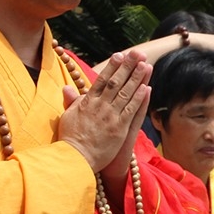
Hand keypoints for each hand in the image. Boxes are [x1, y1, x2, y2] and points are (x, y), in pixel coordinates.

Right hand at [59, 51, 151, 173]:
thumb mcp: (67, 116)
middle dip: (128, 67)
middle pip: (116, 82)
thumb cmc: (70, 140)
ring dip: (137, 78)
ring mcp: (111, 117)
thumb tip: (66, 87)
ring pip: (126, 93)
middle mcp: (100, 107)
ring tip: (145, 65)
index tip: (120, 55)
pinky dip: (139, 99)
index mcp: (87, 103)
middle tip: (137, 53)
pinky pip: (131, 111)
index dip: (112, 67)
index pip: (102, 80)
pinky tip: (146, 88)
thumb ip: (71, 101)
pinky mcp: (120, 129)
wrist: (75, 159)